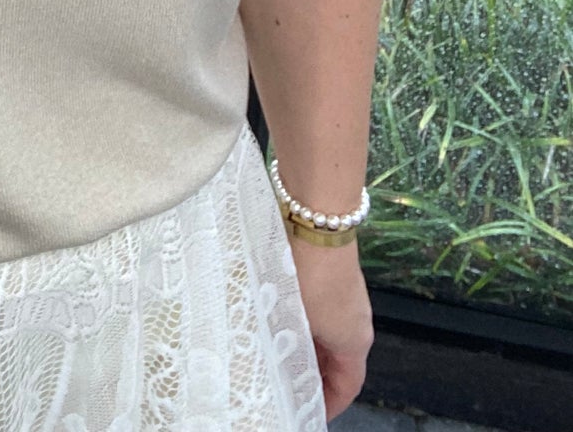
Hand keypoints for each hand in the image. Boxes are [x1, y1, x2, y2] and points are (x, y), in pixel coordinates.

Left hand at [289, 237, 373, 419]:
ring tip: (280, 355)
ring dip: (309, 348)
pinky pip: (323, 311)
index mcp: (355, 341)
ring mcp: (347, 297)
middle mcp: (357, 321)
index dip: (331, 403)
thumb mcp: (295, 318)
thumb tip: (275, 361)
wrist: (317, 219)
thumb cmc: (309, 274)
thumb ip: (288, 345)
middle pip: (339, 361)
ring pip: (329, 335)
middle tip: (289, 388)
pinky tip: (281, 319)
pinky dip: (307, 323)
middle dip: (315, 377)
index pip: (348, 385)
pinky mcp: (333, 275)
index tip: (311, 413)